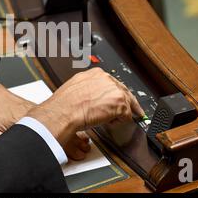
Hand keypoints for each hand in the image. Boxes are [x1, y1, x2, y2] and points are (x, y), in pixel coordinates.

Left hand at [0, 72, 92, 159]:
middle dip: (72, 139)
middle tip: (83, 148)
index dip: (63, 144)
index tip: (72, 151)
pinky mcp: (36, 108)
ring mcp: (37, 110)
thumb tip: (14, 153)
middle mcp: (34, 115)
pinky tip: (72, 127)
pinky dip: (65, 121)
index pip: (49, 135)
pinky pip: (54, 115)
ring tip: (83, 140)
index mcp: (25, 121)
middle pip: (57, 128)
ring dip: (71, 130)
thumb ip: (4, 142)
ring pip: (58, 120)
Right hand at [26, 68, 143, 146]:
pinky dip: (119, 122)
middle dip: (127, 102)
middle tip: (132, 111)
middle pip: (124, 91)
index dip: (116, 93)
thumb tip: (91, 95)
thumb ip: (88, 88)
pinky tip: (108, 122)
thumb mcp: (75, 87)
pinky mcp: (119, 103)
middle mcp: (107, 79)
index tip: (117, 99)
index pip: (112, 83)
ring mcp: (114, 90)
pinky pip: (127, 116)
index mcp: (96, 74)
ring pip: (127, 103)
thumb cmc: (65, 103)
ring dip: (119, 113)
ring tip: (110, 120)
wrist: (64, 111)